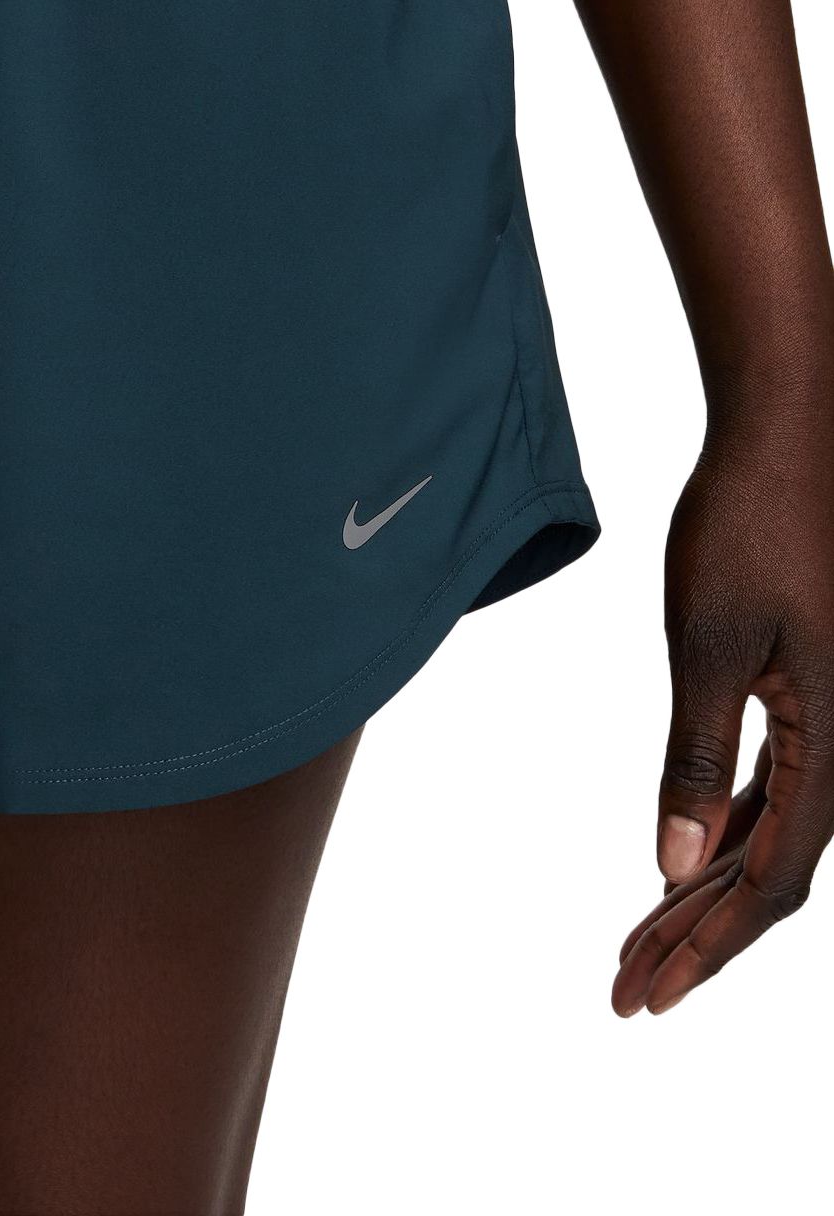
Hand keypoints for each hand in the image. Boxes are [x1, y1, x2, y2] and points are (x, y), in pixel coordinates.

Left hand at [613, 408, 833, 1014]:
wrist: (783, 445)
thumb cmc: (746, 530)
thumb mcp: (708, 646)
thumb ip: (695, 758)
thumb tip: (673, 865)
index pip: (769, 881)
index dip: (707, 946)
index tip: (647, 993)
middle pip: (769, 877)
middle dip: (696, 941)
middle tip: (626, 994)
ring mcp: (829, 727)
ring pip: (767, 841)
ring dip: (703, 897)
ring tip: (639, 948)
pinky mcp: (803, 699)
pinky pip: (769, 795)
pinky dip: (720, 838)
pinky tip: (680, 866)